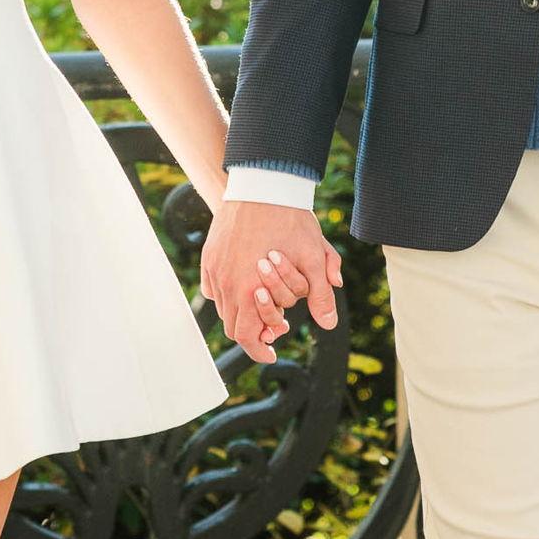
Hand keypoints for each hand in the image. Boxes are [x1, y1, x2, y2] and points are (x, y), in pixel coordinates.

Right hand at [199, 198, 341, 365]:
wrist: (264, 184)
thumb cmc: (290, 220)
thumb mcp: (313, 258)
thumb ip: (321, 295)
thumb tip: (329, 325)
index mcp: (250, 290)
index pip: (246, 337)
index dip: (259, 351)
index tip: (272, 354)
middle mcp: (227, 283)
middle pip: (233, 327)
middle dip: (254, 331)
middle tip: (275, 326)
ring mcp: (215, 269)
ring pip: (223, 307)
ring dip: (242, 312)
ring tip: (264, 302)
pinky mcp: (209, 256)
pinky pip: (214, 287)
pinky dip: (228, 294)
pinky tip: (246, 284)